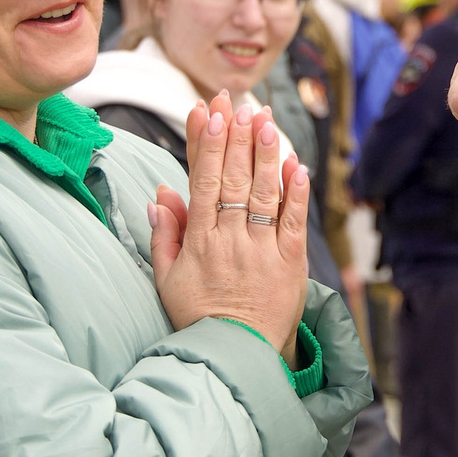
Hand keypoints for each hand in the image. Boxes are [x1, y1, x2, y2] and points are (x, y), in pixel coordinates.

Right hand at [150, 94, 312, 355]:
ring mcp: (262, 249)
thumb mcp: (168, 278)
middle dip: (235, 137)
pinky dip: (296, 192)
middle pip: (234, 179)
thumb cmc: (199, 315)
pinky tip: (296, 164)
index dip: (206, 144)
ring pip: (264, 193)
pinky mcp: (291, 263)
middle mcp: (231, 239)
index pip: (203, 182)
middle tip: (237, 101)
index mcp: (199, 240)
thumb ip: (164, 235)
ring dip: (265, 153)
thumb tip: (160, 194)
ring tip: (265, 119)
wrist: (234, 355)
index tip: (206, 112)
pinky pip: (294, 221)